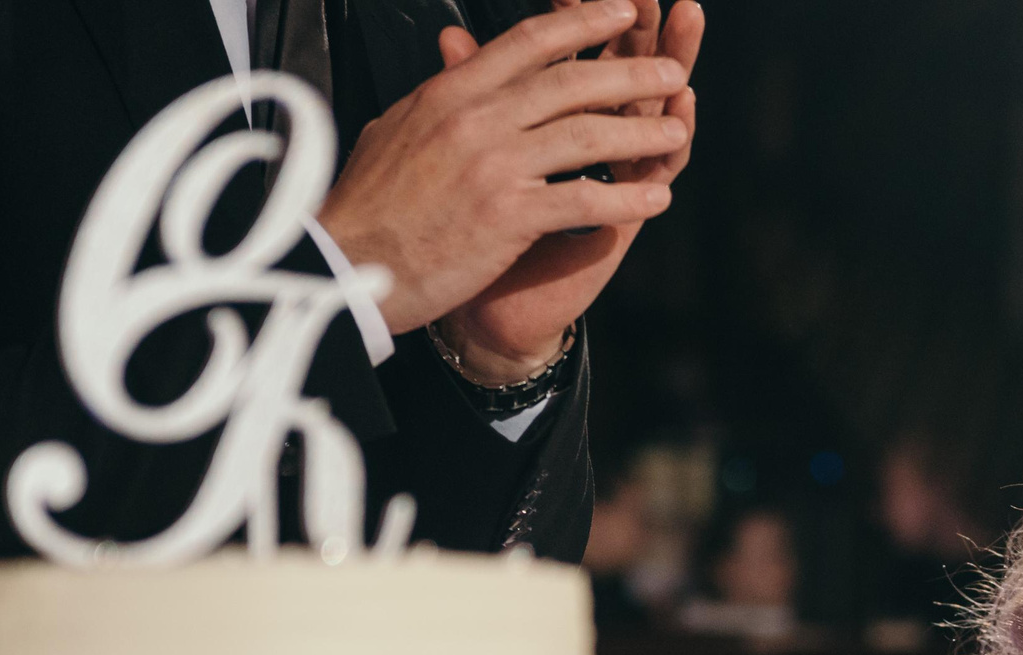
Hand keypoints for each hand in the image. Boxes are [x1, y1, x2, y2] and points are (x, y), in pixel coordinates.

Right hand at [316, 0, 700, 368]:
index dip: (583, 23)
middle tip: (673, 69)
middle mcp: (475, 119)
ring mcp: (493, 165)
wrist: (345, 262)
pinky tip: (657, 198)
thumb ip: (439, 92)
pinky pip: (583, 199)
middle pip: (570, 82)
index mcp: (451, 92)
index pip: (528, 42)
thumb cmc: (369, 203)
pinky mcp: (507, 216)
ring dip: (641, 132)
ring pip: (586, 135)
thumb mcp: (397, 127)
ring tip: (677, 131)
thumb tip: (455, 58)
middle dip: (630, 72)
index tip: (623, 11)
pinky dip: (627, 199)